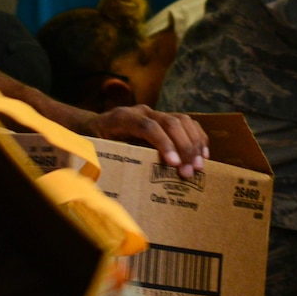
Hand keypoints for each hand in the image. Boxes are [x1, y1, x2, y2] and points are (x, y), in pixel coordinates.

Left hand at [89, 106, 209, 178]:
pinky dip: (197, 137)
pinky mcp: (164, 118)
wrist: (93, 126)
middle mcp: (141, 111)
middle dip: (183, 147)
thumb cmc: (95, 144)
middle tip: (189, 172)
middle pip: (170, 122)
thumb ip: (108, 159)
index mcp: (122, 118)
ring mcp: (154, 112)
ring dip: (193, 143)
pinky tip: (202, 154)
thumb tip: (117, 183)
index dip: (163, 143)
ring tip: (198, 166)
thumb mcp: (97, 150)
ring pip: (182, 120)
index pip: (147, 126)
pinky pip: (187, 123)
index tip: (174, 164)